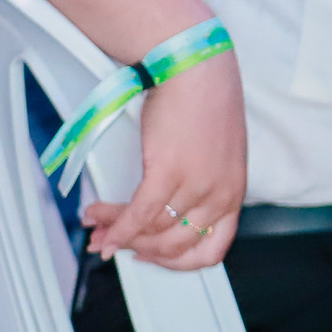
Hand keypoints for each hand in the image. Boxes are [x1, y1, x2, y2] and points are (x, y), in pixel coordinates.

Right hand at [78, 54, 245, 271]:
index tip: (153, 257)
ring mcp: (196, 187)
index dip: (176, 261)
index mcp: (234, 194)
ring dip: (118, 233)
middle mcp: (219, 196)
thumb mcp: (216, 156)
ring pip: (151, 231)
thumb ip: (200, 187)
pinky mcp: (169, 172)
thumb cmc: (204, 104)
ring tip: (97, 224)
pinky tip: (102, 226)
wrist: (196, 69)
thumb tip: (166, 212)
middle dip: (137, 249)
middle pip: (174, 246)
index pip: (210, 250)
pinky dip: (117, 225)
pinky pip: (138, 214)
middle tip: (115, 243)